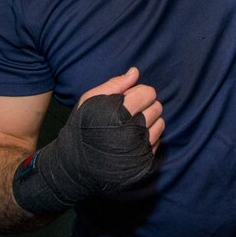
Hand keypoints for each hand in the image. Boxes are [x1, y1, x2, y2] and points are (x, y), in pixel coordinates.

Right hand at [13, 68, 163, 215]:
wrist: (75, 165)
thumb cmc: (82, 126)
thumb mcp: (91, 99)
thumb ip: (115, 84)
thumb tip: (135, 72)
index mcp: (119, 114)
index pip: (148, 93)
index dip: (139, 92)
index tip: (130, 97)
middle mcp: (132, 133)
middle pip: (157, 108)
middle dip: (146, 105)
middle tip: (132, 111)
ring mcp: (139, 151)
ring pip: (160, 124)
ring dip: (150, 121)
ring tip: (133, 124)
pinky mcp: (142, 164)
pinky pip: (157, 142)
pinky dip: (149, 137)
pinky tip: (134, 138)